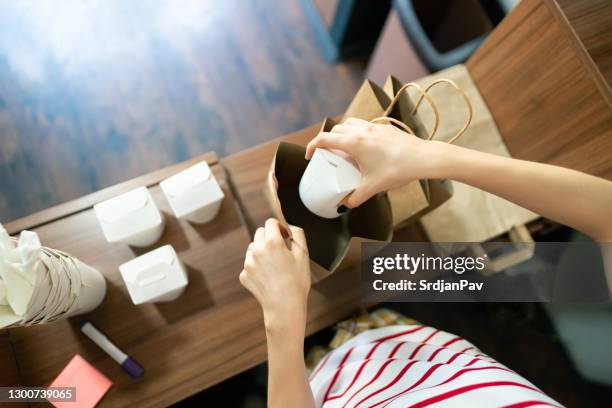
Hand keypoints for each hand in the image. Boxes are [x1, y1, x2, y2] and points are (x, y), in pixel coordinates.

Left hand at [240, 219, 310, 333]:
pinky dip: (257, 267)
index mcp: (272, 242)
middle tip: (280, 249)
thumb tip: (290, 227)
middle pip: (260, 233)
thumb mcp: (304, 254)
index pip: (270, 222)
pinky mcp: (244, 275)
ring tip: (274, 265)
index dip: (280, 227)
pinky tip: (268, 276)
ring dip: (262, 251)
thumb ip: (298, 234)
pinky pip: (250, 264)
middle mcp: (257, 250)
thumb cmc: (297, 281)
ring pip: (253, 248)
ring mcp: (248, 263)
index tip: (285, 236)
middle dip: (270, 237)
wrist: (285, 307)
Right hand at [305, 117, 439, 207]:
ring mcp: (374, 126)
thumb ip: (356, 197)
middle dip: (327, 141)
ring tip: (344, 148)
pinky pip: (364, 125)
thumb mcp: (373, 187)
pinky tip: (363, 147)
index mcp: (354, 142)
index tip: (309, 156)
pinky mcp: (384, 127)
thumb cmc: (398, 169)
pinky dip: (356, 132)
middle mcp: (361, 130)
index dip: (312, 146)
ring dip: (341, 133)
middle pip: (335, 130)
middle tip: (328, 155)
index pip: (324, 138)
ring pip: (349, 123)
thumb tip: (345, 204)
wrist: (423, 158)